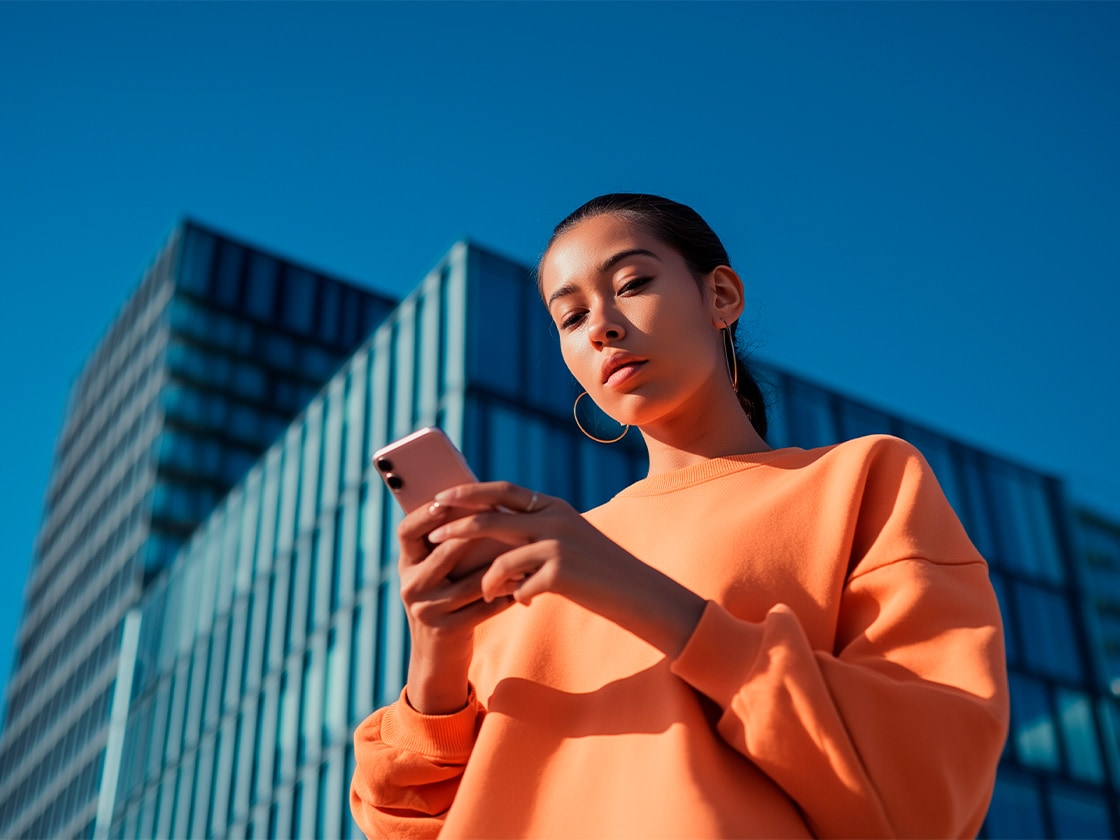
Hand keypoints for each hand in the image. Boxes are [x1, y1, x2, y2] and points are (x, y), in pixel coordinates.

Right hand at [395, 500, 511, 712]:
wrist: (437, 657)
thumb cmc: (445, 600)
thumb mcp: (436, 574)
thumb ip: (448, 544)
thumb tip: (480, 500)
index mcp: (407, 565)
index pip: (406, 531)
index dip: (424, 514)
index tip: (447, 499)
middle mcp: (411, 586)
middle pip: (444, 553)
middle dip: (475, 534)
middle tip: (502, 515)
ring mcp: (427, 611)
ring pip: (470, 581)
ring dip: (501, 565)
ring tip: (525, 549)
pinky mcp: (448, 631)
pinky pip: (484, 606)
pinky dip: (506, 593)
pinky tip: (525, 582)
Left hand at [429, 482, 705, 656]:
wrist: (640, 594)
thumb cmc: (601, 574)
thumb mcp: (570, 544)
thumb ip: (536, 539)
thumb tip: (496, 555)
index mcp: (554, 506)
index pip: (503, 491)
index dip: (470, 492)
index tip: (441, 497)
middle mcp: (554, 518)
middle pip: (493, 515)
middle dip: (458, 522)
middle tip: (432, 530)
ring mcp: (558, 543)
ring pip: (501, 556)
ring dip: (486, 576)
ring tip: (480, 591)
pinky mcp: (561, 572)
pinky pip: (518, 585)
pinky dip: (515, 596)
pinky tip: (525, 603)